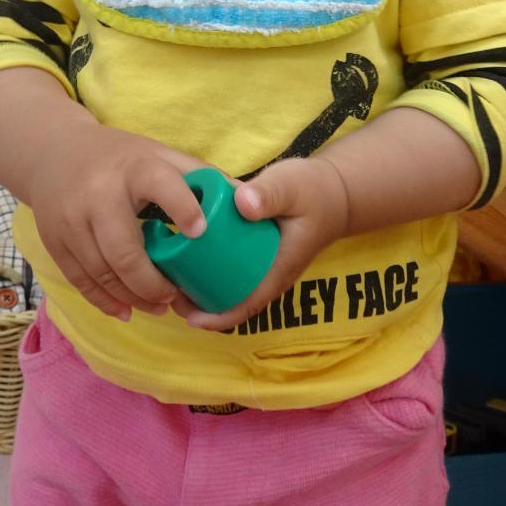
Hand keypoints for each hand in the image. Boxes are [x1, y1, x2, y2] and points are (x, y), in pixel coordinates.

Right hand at [26, 116, 208, 321]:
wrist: (53, 151)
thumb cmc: (121, 157)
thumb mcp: (159, 154)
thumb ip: (199, 177)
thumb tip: (249, 202)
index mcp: (134, 167)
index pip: (160, 186)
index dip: (182, 209)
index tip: (199, 232)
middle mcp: (99, 193)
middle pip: (125, 251)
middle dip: (152, 283)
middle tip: (174, 296)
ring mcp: (71, 219)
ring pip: (102, 272)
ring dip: (132, 298)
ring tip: (158, 306)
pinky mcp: (53, 240)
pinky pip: (80, 280)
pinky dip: (104, 301)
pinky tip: (126, 310)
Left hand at [185, 156, 350, 332]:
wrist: (336, 191)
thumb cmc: (314, 191)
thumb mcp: (291, 187)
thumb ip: (268, 194)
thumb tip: (241, 204)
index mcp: (279, 268)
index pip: (248, 305)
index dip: (218, 317)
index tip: (189, 318)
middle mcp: (272, 275)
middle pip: (235, 303)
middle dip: (202, 307)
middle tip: (168, 295)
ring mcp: (266, 267)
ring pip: (233, 290)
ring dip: (204, 293)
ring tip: (171, 282)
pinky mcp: (260, 256)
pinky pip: (235, 274)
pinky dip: (212, 274)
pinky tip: (190, 262)